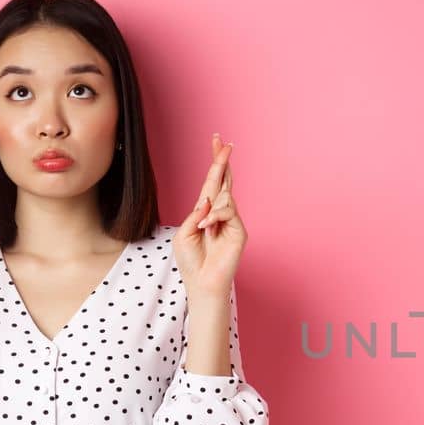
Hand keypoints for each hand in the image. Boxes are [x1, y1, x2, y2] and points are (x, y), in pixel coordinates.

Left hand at [173, 132, 245, 297]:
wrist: (202, 282)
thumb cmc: (191, 261)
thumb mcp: (184, 233)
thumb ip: (195, 213)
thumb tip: (210, 198)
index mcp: (205, 211)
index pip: (212, 182)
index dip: (216, 162)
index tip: (217, 142)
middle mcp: (220, 213)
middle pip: (224, 180)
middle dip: (222, 161)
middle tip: (224, 142)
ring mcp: (231, 221)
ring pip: (224, 197)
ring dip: (210, 209)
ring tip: (203, 228)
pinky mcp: (239, 231)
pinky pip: (228, 212)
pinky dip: (214, 218)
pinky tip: (207, 228)